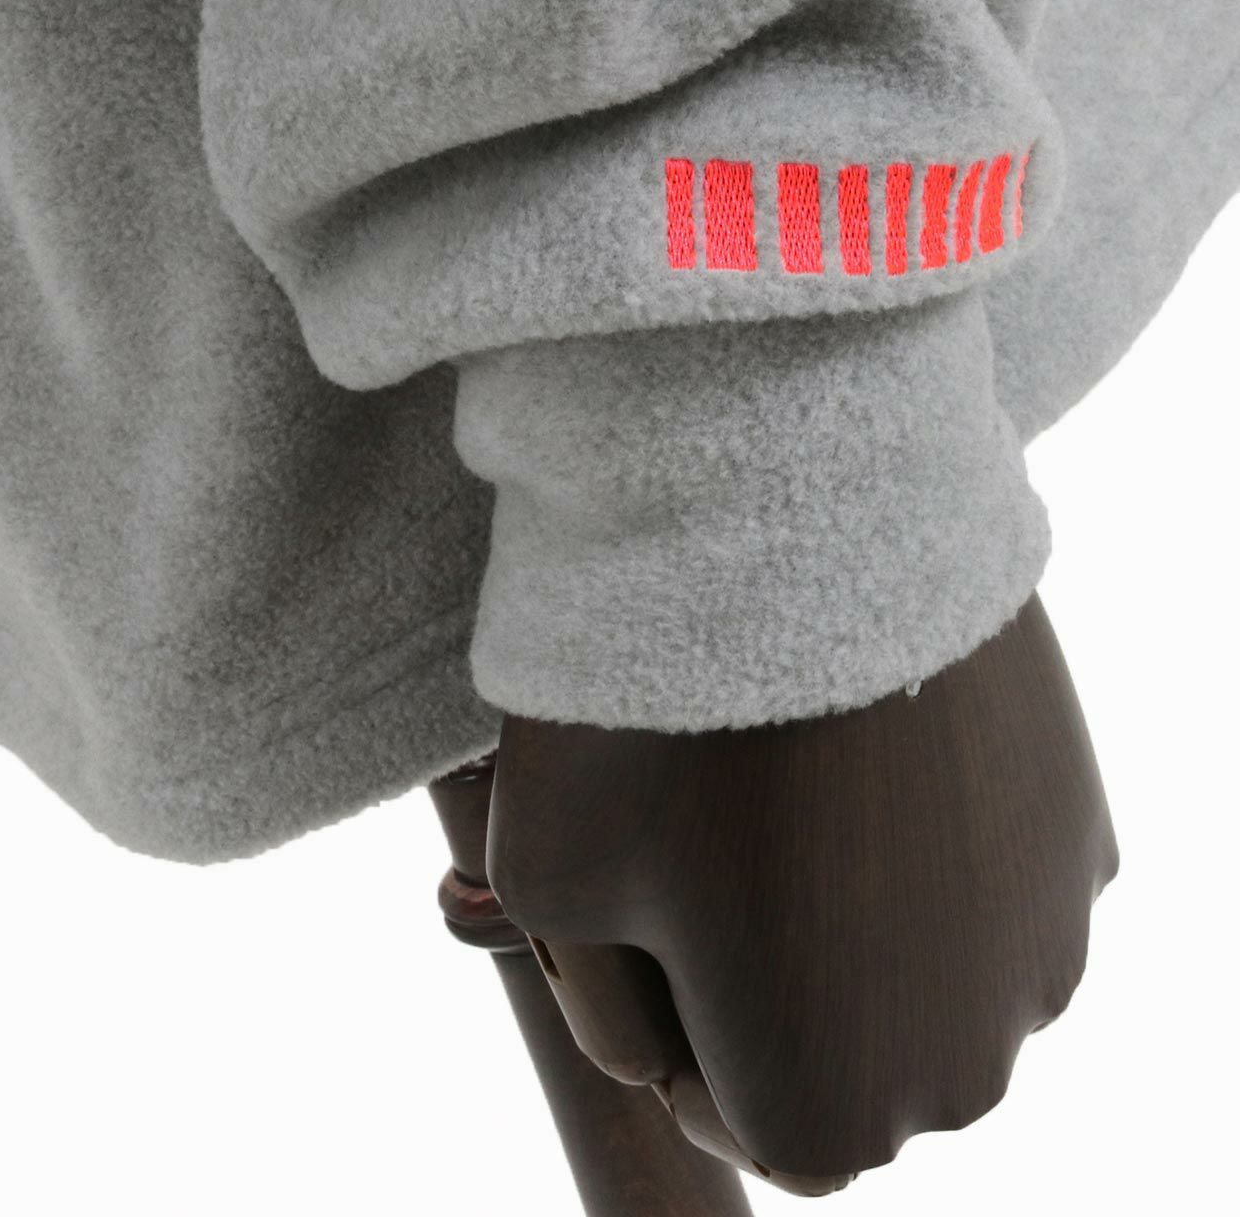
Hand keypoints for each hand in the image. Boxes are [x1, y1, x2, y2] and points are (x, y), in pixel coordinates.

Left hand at [486, 595, 1118, 1193]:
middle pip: (837, 1048)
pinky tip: (846, 738)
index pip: (730, 1110)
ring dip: (846, 903)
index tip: (625, 904)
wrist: (793, 512)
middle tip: (688, 833)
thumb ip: (603, 1005)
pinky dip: (918, 833)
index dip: (662, 1012)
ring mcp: (1044, 936)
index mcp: (831, 1108)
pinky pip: (978, 874)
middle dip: (763, 975)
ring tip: (764, 775)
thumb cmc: (642, 710)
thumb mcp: (543, 882)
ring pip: (916, 960)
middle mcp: (968, 1060)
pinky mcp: (1079, 823)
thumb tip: (662, 1040)